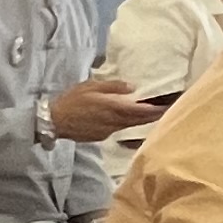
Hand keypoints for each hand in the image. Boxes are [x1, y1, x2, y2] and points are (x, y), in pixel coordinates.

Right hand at [48, 78, 166, 142]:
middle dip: (152, 116)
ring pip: (129, 126)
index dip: (156, 110)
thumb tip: (132, 88)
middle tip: (165, 110)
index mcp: (113, 107)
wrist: (54, 121)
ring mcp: (108, 131)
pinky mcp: (101, 136)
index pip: (141, 111)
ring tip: (149, 114)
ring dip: (140, 120)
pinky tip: (124, 119)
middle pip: (138, 120)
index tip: (168, 106)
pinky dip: (125, 124)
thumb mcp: (90, 86)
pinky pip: (118, 129)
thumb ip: (112, 86)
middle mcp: (114, 121)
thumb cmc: (71, 100)